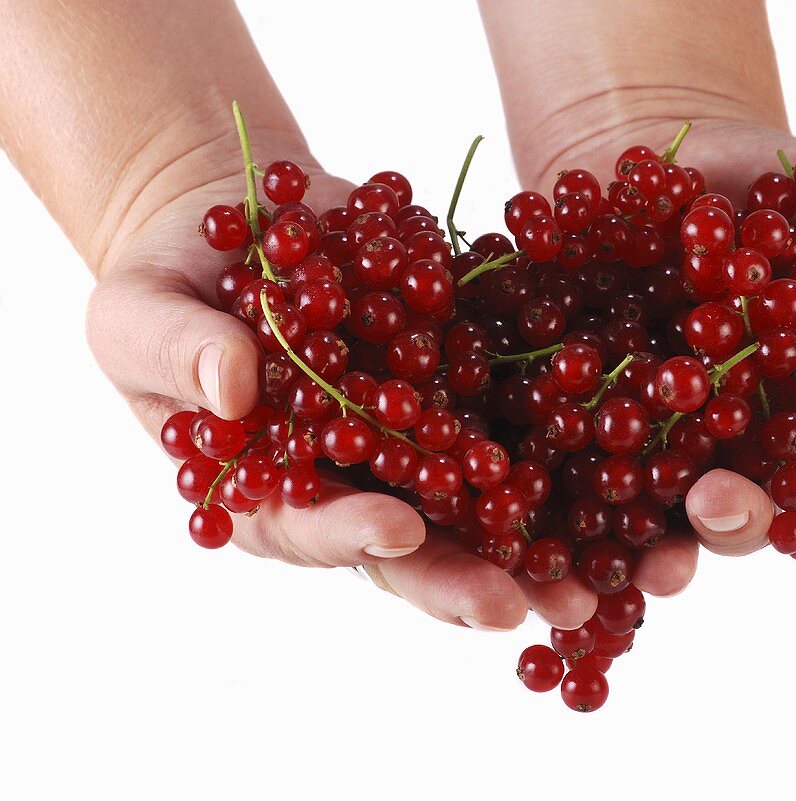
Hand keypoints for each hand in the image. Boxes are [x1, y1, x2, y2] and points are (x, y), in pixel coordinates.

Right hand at [88, 145, 693, 631]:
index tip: (396, 530)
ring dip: (535, 540)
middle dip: (463, 577)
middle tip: (524, 606)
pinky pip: (513, 422)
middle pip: (411, 542)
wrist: (245, 226)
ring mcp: (415, 439)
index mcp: (273, 488)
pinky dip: (561, 448)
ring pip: (477, 502)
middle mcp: (354, 480)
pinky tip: (619, 467)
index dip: (348, 535)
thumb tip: (230, 383)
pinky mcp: (462, 387)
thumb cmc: (171, 284)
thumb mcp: (139, 312)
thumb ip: (172, 351)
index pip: (308, 529)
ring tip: (596, 575)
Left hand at [513, 116, 795, 557]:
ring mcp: (662, 450)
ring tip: (653, 558)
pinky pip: (577, 486)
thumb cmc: (773, 188)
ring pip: (665, 517)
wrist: (656, 160)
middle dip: (746, 512)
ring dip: (661, 546)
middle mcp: (743, 446)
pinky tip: (554, 539)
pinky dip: (570, 517)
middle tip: (727, 500)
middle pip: (755, 503)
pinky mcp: (586, 438)